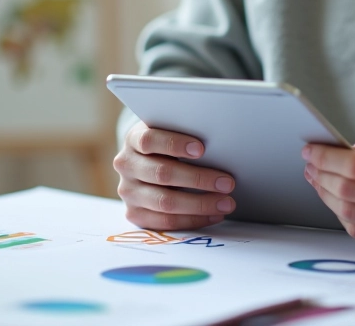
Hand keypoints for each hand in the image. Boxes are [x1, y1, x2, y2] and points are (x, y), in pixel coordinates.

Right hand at [113, 121, 236, 229]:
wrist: (147, 162)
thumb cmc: (169, 144)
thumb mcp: (172, 132)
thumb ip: (186, 134)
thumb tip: (220, 144)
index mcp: (133, 140)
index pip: (149, 140)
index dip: (175, 144)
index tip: (201, 149)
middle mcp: (126, 166)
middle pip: (162, 173)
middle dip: (199, 179)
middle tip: (228, 182)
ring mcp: (128, 192)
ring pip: (165, 202)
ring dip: (200, 204)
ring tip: (226, 203)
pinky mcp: (134, 213)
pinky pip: (165, 222)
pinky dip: (193, 219)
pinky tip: (214, 215)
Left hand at [302, 133, 354, 256]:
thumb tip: (339, 153)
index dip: (328, 158)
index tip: (310, 150)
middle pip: (350, 191)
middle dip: (322, 175)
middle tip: (310, 164)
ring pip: (350, 213)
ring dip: (326, 195)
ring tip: (318, 179)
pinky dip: (342, 214)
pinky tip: (337, 199)